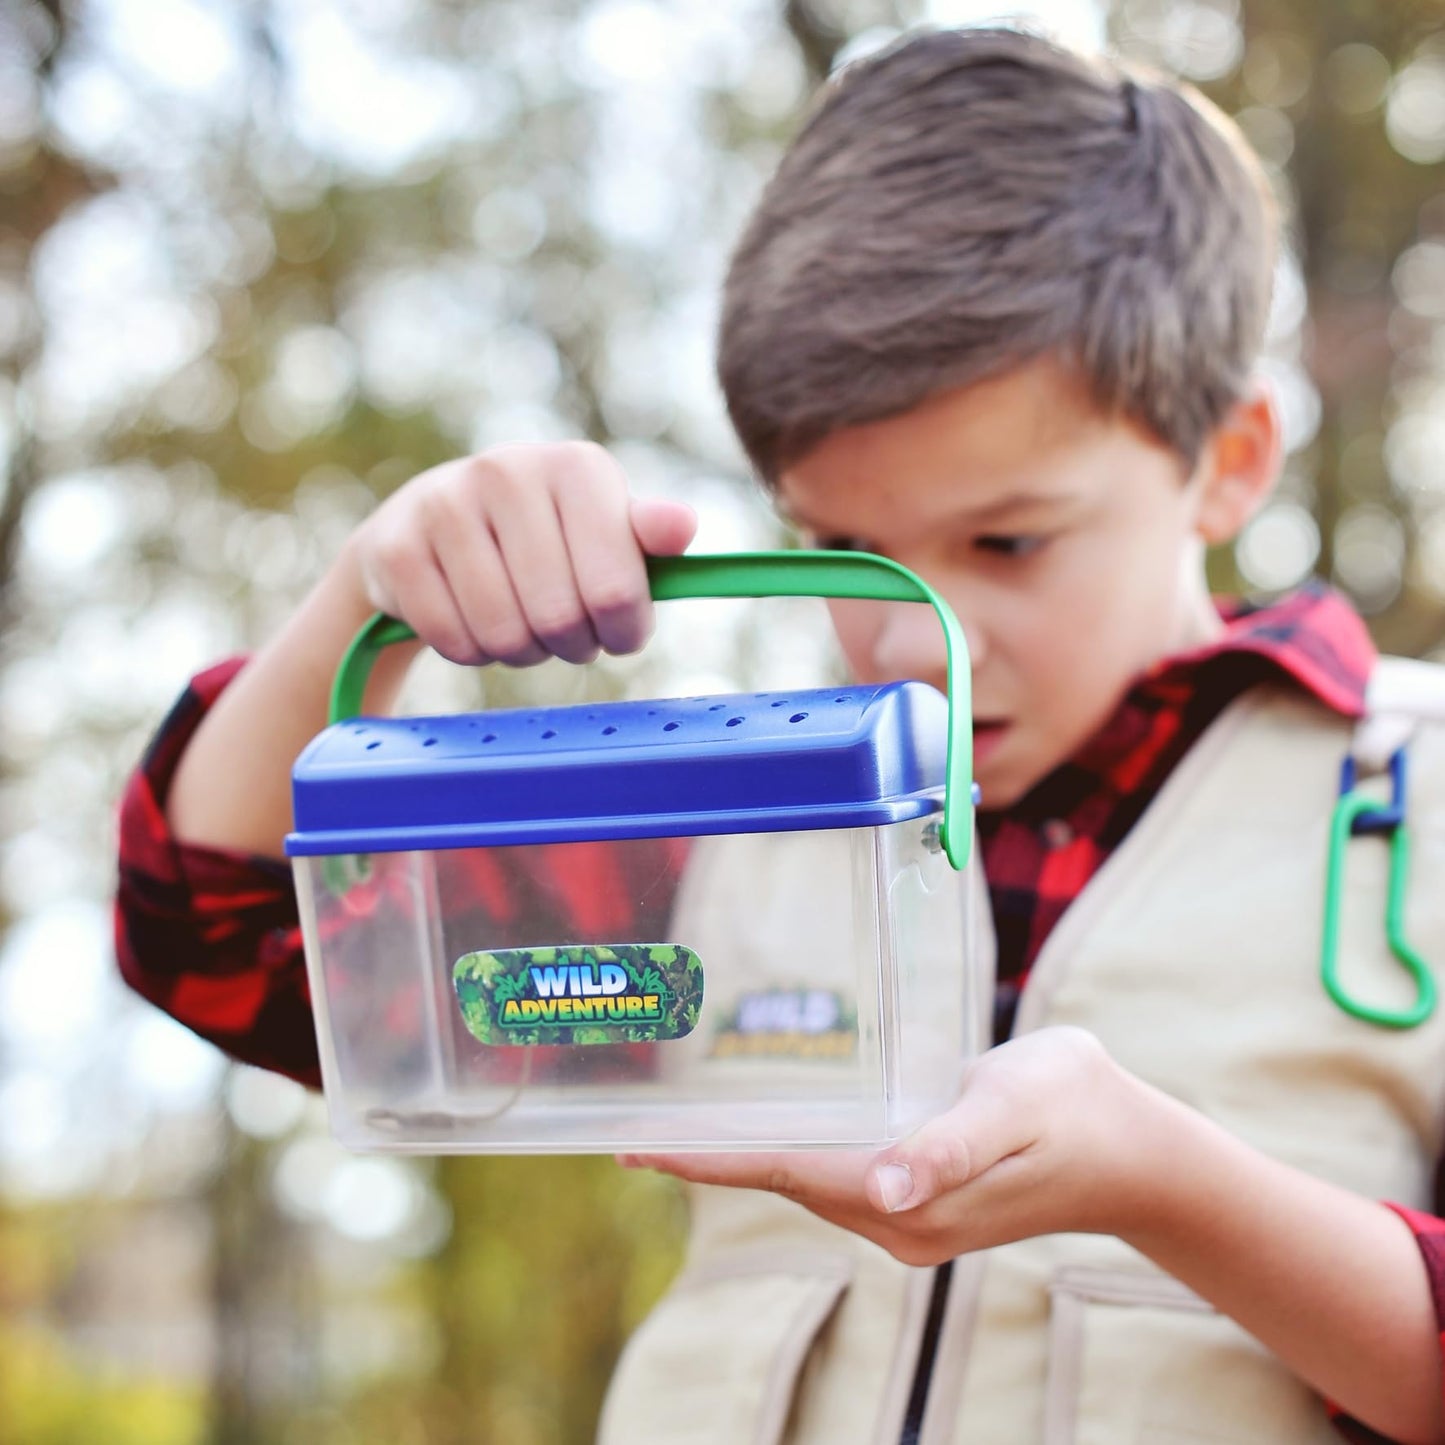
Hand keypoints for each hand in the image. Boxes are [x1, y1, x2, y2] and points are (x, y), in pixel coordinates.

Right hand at [345, 441, 697, 667]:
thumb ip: (648, 537)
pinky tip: (471, 619)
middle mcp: (508, 470)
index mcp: (576, 467)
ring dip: (521, 651)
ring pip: (504, 635)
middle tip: (562, 628)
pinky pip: (454, 641)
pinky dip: (470, 651)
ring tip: (519, 622)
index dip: (623, 630)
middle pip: (560, 619)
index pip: (616, 590)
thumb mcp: (606, 531)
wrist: (432, 526)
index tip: (616, 628)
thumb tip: (681, 526)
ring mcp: (444, 503)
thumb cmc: (546, 539)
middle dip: (570, 644)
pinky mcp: (394, 546)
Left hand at [620, 1027, 1166, 1265]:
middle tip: (636, 1134)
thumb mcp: (1010, 1107)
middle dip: (710, 1160)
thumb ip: (945, 1146)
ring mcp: (909, 1217)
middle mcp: (898, 1219)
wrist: (1134, 1148)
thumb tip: (882, 1185)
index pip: (783, 1173)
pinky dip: (789, 1153)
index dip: (708, 1160)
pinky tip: (769, 1129)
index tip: (639, 1150)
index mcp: (908, 1198)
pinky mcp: (921, 1200)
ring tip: (682, 1131)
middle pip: (781, 1183)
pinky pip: (834, 1175)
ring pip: (804, 1181)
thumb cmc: (1074, 1109)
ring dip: (744, 1158)